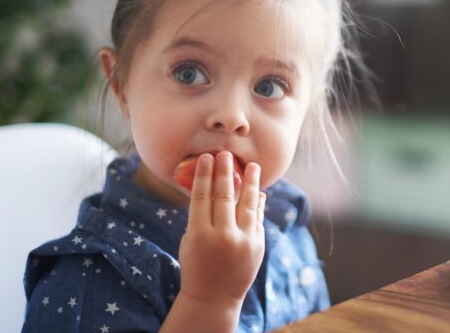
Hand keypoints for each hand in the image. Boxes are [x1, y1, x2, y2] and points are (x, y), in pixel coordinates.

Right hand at [177, 151, 265, 305]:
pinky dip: (258, 204)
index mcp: (199, 235)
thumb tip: (213, 187)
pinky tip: (258, 191)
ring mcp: (243, 241)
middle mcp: (223, 237)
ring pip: (248, 204)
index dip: (204, 175)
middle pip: (224, 196)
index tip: (207, 158)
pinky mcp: (257, 246)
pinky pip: (258, 218)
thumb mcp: (191, 240)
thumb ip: (202, 216)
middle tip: (226, 154)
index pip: (202, 197)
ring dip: (251, 183)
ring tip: (253, 166)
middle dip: (225, 173)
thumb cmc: (197, 264)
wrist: (214, 296)